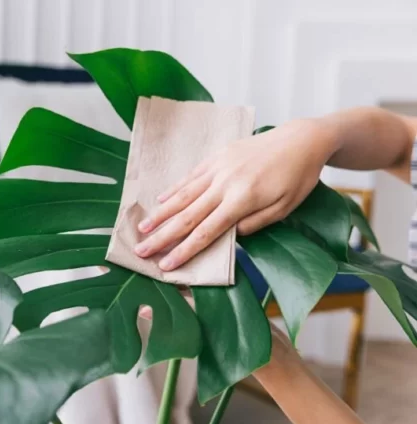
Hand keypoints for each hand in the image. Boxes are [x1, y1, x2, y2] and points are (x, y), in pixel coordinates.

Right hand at [133, 118, 335, 270]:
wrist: (301, 139)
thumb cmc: (297, 178)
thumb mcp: (284, 208)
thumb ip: (254, 224)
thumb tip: (228, 236)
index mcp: (242, 200)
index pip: (206, 232)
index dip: (184, 251)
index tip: (166, 265)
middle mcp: (225, 184)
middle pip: (187, 216)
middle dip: (162, 236)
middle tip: (140, 251)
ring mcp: (218, 168)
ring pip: (183, 195)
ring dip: (160, 214)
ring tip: (141, 228)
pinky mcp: (217, 157)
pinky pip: (190, 177)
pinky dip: (173, 189)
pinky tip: (159, 200)